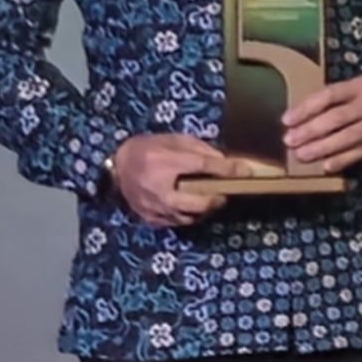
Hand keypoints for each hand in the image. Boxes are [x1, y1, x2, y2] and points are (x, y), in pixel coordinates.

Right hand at [108, 133, 229, 225]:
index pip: (203, 166)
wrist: (116, 165)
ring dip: (203, 210)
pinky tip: (191, 207)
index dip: (227, 169)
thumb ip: (199, 149)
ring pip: (188, 217)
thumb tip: (225, 161)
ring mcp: (153, 207)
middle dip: (215, 200)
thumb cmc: (148, 148)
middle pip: (197, 203)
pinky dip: (187, 216)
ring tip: (210, 200)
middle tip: (224, 193)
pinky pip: (176, 222)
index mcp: (163, 161)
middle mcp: (158, 188)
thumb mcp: (174, 140)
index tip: (245, 170)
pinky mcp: (150, 217)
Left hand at [277, 74, 361, 175]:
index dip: (306, 108)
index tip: (287, 120)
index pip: (329, 95)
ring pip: (347, 137)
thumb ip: (342, 99)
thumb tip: (307, 117)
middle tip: (290, 142)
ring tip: (303, 155)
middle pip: (336, 118)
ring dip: (322, 148)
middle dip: (309, 131)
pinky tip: (327, 165)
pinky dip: (343, 159)